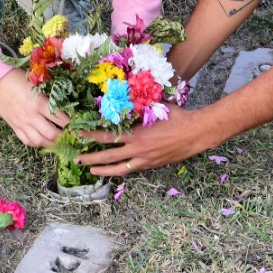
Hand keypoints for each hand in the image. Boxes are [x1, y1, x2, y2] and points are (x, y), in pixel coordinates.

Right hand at [0, 68, 69, 147]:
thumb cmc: (18, 78)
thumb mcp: (37, 85)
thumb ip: (48, 96)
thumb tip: (63, 104)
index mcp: (40, 103)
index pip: (60, 118)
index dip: (71, 124)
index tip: (77, 125)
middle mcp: (31, 116)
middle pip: (51, 134)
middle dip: (63, 137)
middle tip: (70, 136)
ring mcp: (22, 123)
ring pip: (39, 141)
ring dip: (51, 143)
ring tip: (58, 141)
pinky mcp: (14, 126)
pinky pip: (26, 141)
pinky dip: (36, 143)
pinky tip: (42, 140)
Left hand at [77, 104, 212, 175]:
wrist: (196, 133)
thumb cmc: (177, 117)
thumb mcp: (155, 108)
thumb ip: (138, 107)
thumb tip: (124, 100)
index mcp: (136, 135)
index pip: (107, 136)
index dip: (91, 136)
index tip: (79, 135)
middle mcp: (138, 150)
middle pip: (109, 157)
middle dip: (91, 159)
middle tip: (77, 160)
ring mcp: (145, 160)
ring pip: (119, 169)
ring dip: (104, 170)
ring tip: (92, 171)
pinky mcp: (153, 165)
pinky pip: (133, 169)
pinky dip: (121, 170)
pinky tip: (115, 170)